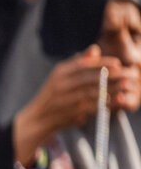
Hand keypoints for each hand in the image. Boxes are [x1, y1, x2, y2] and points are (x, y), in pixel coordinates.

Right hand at [13, 45, 134, 163]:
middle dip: (114, 76)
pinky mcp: (71, 111)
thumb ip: (78, 62)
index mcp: (60, 72)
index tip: (118, 63)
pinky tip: (118, 99)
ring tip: (127, 86)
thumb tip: (95, 49)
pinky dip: (107, 102)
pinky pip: (93, 106)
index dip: (103, 63)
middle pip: (92, 78)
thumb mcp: (61, 75)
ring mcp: (66, 98)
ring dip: (114, 89)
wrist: (38, 119)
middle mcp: (61, 84)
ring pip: (95, 92)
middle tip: (130, 74)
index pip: (84, 64)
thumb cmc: (53, 95)